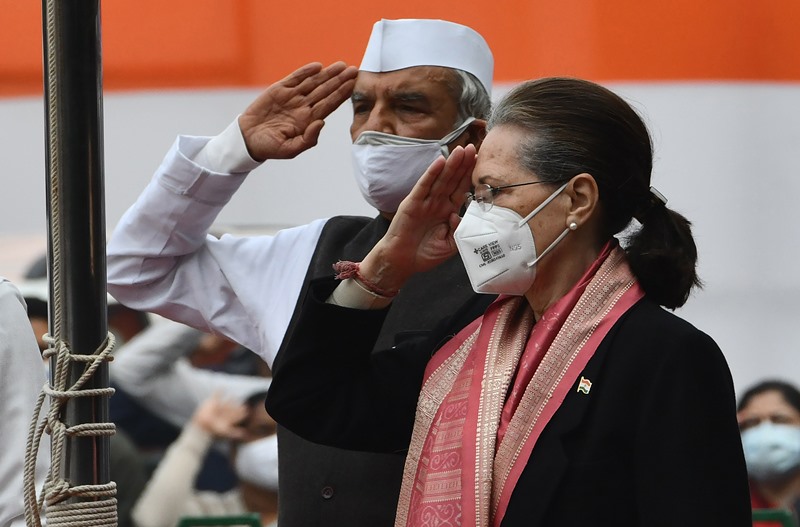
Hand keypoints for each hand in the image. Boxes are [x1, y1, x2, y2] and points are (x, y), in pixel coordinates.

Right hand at [192, 392, 247, 440]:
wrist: (201, 425)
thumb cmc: (213, 430)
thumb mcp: (225, 432)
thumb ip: (234, 433)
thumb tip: (244, 434)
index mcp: (226, 419)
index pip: (235, 416)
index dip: (240, 413)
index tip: (246, 410)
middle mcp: (222, 413)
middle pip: (231, 410)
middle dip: (236, 407)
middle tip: (243, 405)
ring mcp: (216, 408)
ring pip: (224, 403)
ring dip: (229, 400)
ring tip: (233, 396)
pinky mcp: (211, 403)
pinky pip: (215, 396)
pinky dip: (218, 392)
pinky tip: (221, 388)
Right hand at [238, 61, 357, 160]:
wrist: (248, 139)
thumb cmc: (270, 147)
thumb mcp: (291, 149)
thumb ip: (308, 139)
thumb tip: (321, 122)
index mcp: (309, 120)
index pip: (329, 105)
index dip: (342, 94)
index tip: (353, 85)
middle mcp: (303, 106)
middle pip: (325, 91)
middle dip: (339, 80)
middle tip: (354, 70)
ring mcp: (292, 97)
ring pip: (313, 82)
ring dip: (327, 74)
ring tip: (341, 65)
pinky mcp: (279, 89)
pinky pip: (295, 78)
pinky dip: (305, 72)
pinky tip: (317, 67)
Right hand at [360, 144, 476, 290]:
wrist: (402, 261)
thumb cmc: (424, 254)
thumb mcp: (450, 245)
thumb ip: (458, 231)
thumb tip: (458, 214)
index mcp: (447, 211)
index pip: (461, 189)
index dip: (469, 175)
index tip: (479, 160)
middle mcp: (437, 203)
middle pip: (453, 179)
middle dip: (463, 164)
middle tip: (473, 147)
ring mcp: (425, 201)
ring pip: (441, 179)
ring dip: (451, 164)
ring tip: (461, 150)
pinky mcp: (412, 203)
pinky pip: (424, 186)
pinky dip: (431, 173)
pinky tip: (439, 161)